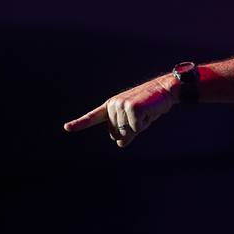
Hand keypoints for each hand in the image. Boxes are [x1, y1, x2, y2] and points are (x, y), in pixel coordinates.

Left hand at [63, 74, 177, 146]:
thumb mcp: (137, 120)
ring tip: (147, 111)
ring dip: (139, 126)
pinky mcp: (133, 108)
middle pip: (116, 133)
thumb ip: (126, 132)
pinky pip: (137, 129)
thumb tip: (120, 144)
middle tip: (142, 115)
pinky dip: (145, 124)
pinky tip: (150, 111)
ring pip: (126, 132)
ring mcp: (122, 106)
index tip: (67, 127)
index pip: (93, 117)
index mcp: (111, 106)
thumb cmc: (151, 105)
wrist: (166, 89)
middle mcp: (113, 105)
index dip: (79, 123)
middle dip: (130, 130)